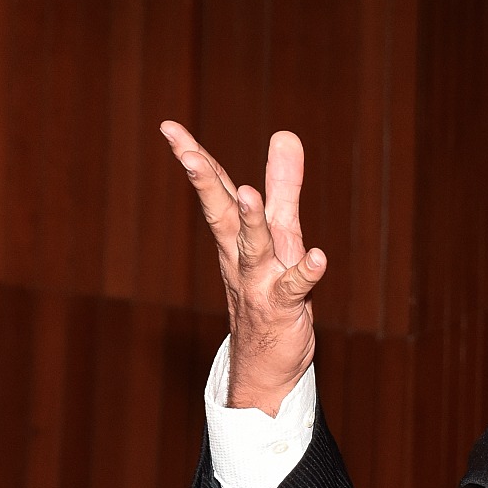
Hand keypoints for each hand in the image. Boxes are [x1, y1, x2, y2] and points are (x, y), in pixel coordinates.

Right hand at [161, 121, 325, 415]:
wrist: (265, 361)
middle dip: (205, 184)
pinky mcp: (283, 308)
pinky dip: (306, 274)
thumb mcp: (281, 231)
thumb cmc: (270, 288)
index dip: (194, 157)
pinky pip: (294, 289)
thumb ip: (284, 184)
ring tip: (251, 197)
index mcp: (236, 234)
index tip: (168, 127)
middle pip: (222, 214)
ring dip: (252, 223)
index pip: (216, 189)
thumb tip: (286, 133)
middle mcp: (241, 255)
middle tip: (186, 155)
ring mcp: (259, 282)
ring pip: (253, 249)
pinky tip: (319, 258)